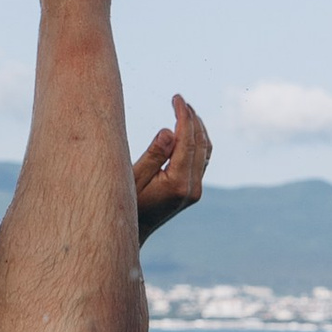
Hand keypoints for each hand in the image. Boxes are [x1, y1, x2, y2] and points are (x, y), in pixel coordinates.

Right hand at [133, 92, 208, 242]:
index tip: (177, 98)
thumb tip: (170, 131)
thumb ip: (153, 155)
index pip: (187, 141)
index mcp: (179, 184)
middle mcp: (193, 188)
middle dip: (192, 118)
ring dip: (198, 128)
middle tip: (179, 99)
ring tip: (185, 109)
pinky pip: (202, 160)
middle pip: (201, 144)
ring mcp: (196, 190)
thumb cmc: (126, 205)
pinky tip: (187, 130)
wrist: (133, 233)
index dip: (184, 116)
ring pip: (206, 151)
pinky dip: (197, 141)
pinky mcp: (193, 190)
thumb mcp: (133, 178)